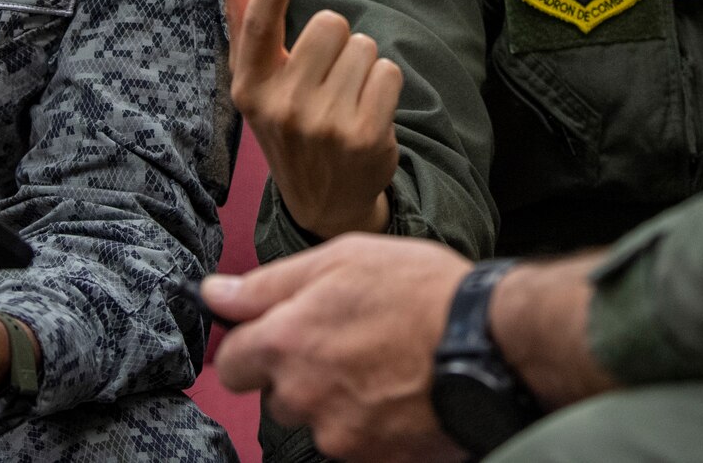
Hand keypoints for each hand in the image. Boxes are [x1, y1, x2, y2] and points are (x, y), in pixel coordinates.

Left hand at [205, 233, 468, 462]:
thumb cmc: (419, 290)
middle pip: (276, 393)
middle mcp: (301, 395)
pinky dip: (371, 421)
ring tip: (383, 364)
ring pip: (317, 418)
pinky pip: (355, 441)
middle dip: (301, 371)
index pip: (232, 361)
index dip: (255, 342)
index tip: (285, 330)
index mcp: (285, 342)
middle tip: (349, 340)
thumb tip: (214, 293)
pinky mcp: (372, 458)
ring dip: (336, 398)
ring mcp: (336, 433)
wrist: (489, 343)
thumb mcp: (342, 259)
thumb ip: (269, 283)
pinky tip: (399, 390)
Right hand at [215, 0, 401, 237]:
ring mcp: (324, 125)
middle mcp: (282, 107)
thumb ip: (245, 18)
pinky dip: (385, 84)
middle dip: (337, 42)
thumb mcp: (261, 79)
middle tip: (328, 78)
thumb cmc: (290, 122)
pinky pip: (388, 71)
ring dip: (363, 65)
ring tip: (348, 98)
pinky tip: (369, 111)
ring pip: (364, 46)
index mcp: (250, 87)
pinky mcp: (364, 137)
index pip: (260, 26)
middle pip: (330, 23)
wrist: (325, 200)